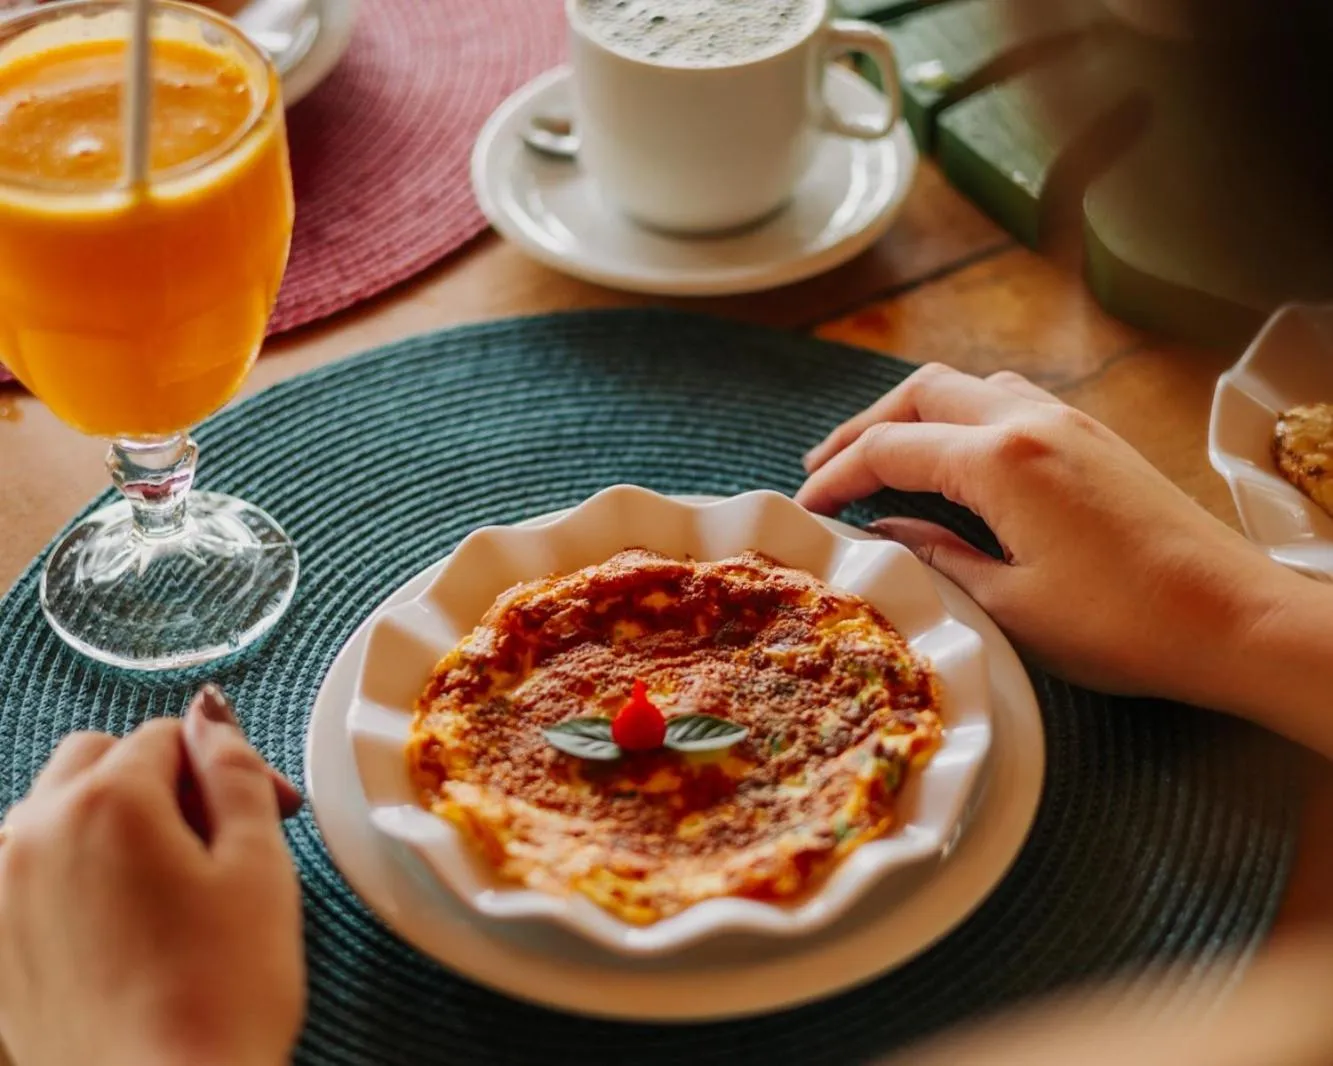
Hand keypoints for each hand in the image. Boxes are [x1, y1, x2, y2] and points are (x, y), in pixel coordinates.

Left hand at [0, 686, 305, 1065]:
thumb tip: (210, 715)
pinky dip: (72, 872)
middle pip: (96, 760)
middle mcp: (32, 834)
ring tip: (170, 879)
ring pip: (52, 811)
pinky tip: (125, 921)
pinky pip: (27, 873)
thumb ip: (234, 773)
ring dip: (109, 820)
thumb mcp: (258, 865)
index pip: (166, 736)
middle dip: (159, 780)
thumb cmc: (220, 993)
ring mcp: (0, 893)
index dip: (228, 765)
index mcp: (106, 802)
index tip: (269, 807)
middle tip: (219, 835)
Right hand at [796, 364, 1322, 721]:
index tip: (804, 507)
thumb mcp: (1009, 607)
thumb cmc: (1124, 626)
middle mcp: (1031, 421)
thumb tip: (882, 533)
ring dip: (914, 414)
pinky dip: (961, 417)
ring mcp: (1068, 423)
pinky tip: (953, 460)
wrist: (1236, 619)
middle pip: (920, 394)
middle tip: (825, 471)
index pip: (890, 449)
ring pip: (966, 386)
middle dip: (863, 428)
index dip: (836, 476)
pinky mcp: (1093, 439)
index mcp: (1001, 461)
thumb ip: (934, 558)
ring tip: (882, 458)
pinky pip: (1007, 400)